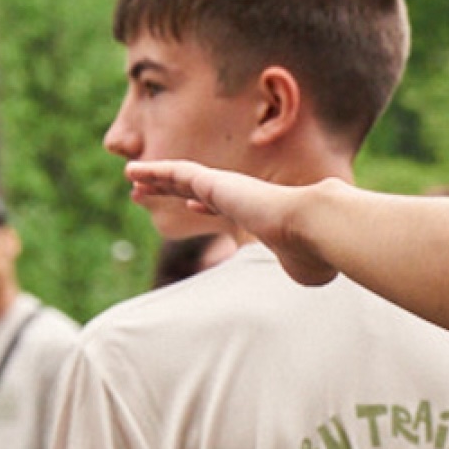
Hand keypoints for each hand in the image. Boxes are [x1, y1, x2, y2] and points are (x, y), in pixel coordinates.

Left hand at [126, 162, 339, 286]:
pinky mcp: (214, 183)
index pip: (227, 209)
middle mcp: (241, 197)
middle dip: (174, 189)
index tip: (192, 207)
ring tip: (132, 176)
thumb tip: (309, 276)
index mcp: (257, 216)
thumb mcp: (302, 269)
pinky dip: (153, 172)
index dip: (206, 206)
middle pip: (198, 191)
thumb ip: (297, 269)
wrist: (316, 228)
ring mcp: (227, 188)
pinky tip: (133, 172)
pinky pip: (175, 173)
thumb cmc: (313, 254)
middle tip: (151, 190)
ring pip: (182, 178)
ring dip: (156, 178)